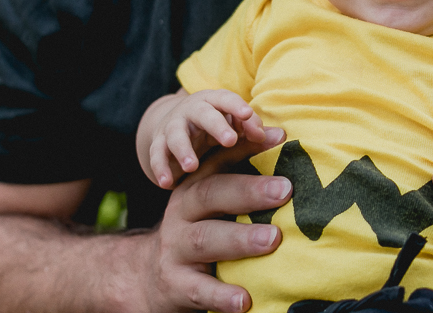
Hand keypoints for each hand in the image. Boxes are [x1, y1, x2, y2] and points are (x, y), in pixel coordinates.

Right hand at [143, 126, 290, 312]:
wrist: (148, 277)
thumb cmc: (199, 231)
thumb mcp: (212, 203)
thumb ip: (244, 175)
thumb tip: (284, 136)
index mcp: (195, 188)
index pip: (221, 160)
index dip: (249, 146)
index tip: (281, 137)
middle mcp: (182, 213)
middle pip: (211, 194)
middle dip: (249, 190)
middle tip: (285, 190)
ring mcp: (176, 248)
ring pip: (206, 239)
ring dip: (240, 238)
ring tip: (273, 239)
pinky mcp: (176, 284)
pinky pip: (200, 289)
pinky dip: (221, 295)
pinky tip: (245, 300)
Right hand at [146, 89, 267, 187]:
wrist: (176, 123)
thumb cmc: (216, 126)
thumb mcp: (232, 125)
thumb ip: (252, 130)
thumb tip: (281, 136)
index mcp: (214, 102)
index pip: (225, 99)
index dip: (236, 105)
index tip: (248, 114)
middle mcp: (193, 111)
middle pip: (203, 113)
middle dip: (216, 126)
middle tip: (230, 141)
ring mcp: (174, 126)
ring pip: (176, 134)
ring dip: (184, 149)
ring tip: (192, 166)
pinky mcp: (159, 143)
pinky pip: (157, 154)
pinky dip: (160, 167)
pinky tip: (166, 183)